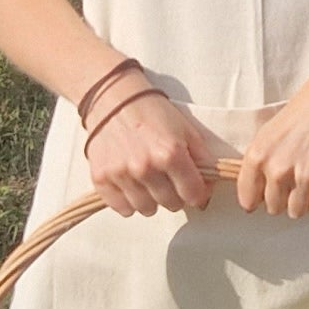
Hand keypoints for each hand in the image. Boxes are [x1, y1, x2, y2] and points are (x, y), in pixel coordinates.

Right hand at [84, 82, 221, 214]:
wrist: (113, 99)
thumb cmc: (152, 112)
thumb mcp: (186, 129)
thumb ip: (203, 160)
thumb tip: (207, 191)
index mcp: (170, 154)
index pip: (193, 195)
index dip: (196, 193)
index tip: (192, 188)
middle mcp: (145, 167)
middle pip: (171, 205)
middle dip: (174, 195)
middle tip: (168, 179)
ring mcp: (121, 174)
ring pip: (147, 210)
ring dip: (151, 200)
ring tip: (148, 180)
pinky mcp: (101, 178)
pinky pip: (122, 208)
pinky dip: (128, 201)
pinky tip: (131, 183)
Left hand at [236, 42, 308, 218]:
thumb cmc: (303, 112)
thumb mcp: (268, 133)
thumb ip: (258, 164)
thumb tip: (253, 199)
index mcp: (257, 155)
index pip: (248, 199)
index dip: (258, 200)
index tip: (267, 195)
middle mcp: (277, 168)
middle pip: (273, 208)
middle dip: (283, 199)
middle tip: (295, 181)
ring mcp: (303, 175)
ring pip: (297, 212)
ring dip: (304, 201)